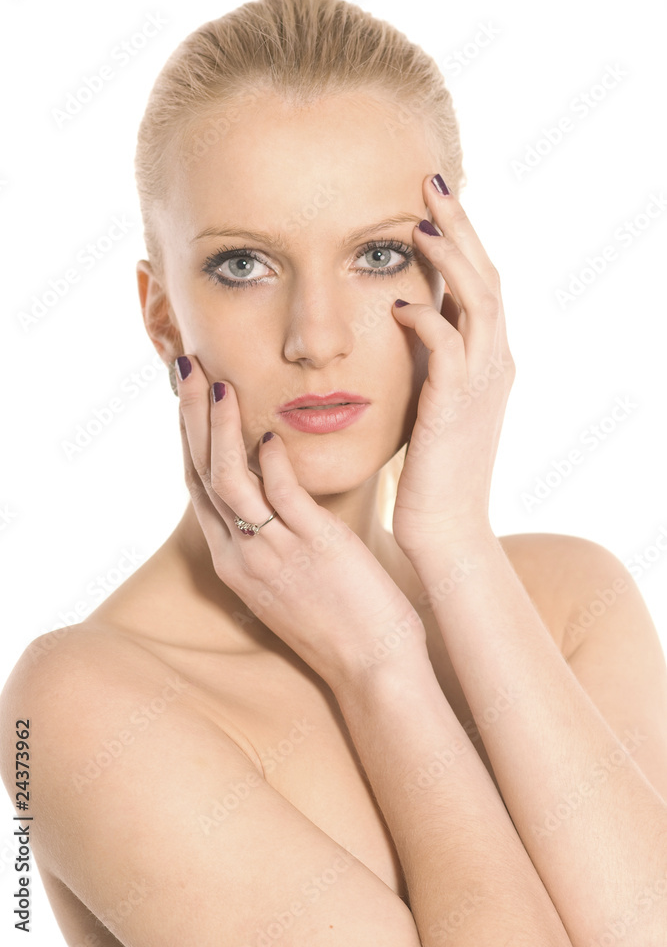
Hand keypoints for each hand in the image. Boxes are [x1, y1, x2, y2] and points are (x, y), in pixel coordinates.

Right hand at [175, 355, 427, 693]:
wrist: (371, 671)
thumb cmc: (340, 623)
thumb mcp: (291, 579)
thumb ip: (277, 536)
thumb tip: (280, 491)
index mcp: (235, 561)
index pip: (199, 488)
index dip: (191, 438)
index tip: (191, 397)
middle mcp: (242, 555)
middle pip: (202, 474)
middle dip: (193, 418)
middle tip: (188, 370)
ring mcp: (273, 552)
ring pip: (229, 480)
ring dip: (222, 429)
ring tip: (220, 384)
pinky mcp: (313, 547)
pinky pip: (281, 498)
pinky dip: (271, 464)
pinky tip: (268, 436)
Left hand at [391, 175, 514, 557]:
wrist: (446, 526)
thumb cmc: (431, 468)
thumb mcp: (435, 400)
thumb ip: (431, 358)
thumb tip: (408, 317)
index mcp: (489, 359)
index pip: (481, 282)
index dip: (462, 238)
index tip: (432, 201)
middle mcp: (495, 363)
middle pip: (486, 276)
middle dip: (461, 228)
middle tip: (432, 184)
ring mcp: (482, 384)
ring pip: (479, 303)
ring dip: (450, 260)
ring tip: (418, 225)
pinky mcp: (456, 408)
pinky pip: (448, 350)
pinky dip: (427, 321)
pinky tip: (398, 304)